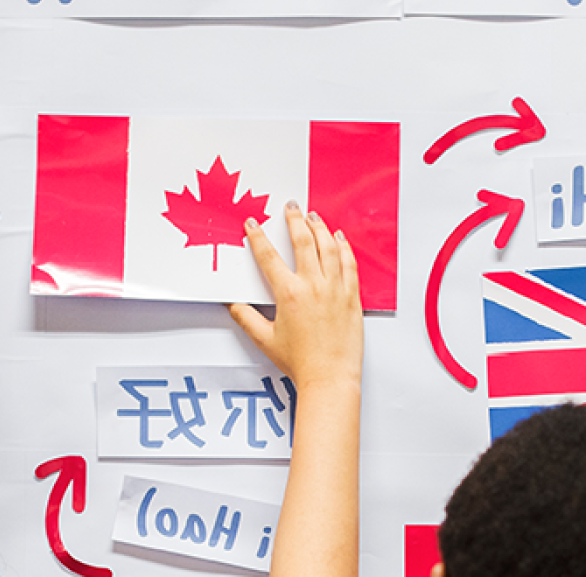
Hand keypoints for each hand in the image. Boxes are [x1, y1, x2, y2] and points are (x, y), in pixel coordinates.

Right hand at [229, 202, 363, 389]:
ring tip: (313, 216)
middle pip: (303, 241)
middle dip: (294, 220)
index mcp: (290, 294)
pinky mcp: (352, 296)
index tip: (254, 225)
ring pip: (328, 247)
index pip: (269, 256)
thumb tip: (232, 304)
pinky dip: (344, 247)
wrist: (330, 377)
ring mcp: (336, 289)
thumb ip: (246, 317)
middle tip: (290, 207)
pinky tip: (339, 238)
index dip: (259, 237)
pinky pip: (349, 264)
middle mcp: (314, 286)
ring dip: (320, 228)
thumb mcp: (265, 339)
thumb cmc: (301, 362)